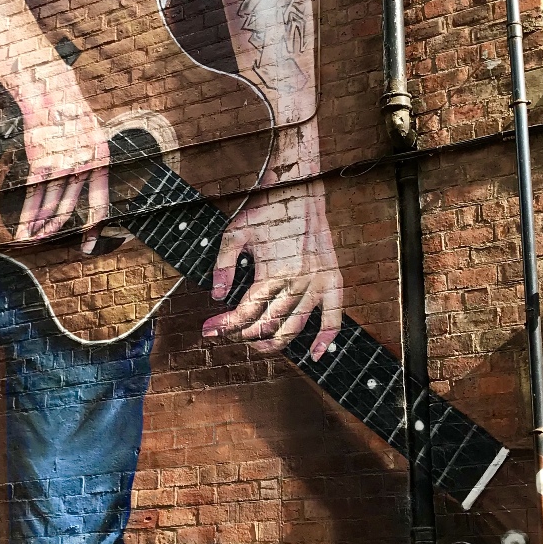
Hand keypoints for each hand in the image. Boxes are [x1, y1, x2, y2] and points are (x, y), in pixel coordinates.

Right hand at [15, 78, 109, 246]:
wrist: (50, 92)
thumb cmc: (70, 114)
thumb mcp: (92, 136)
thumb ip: (90, 163)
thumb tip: (84, 188)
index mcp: (100, 161)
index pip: (100, 205)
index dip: (93, 229)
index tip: (87, 246)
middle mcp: (83, 165)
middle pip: (69, 210)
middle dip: (55, 231)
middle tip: (47, 242)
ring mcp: (61, 164)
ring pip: (49, 206)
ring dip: (39, 226)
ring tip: (32, 238)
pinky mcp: (39, 162)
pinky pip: (32, 196)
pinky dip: (27, 215)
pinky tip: (23, 228)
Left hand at [202, 180, 342, 357]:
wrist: (300, 188)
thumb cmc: (266, 209)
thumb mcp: (235, 232)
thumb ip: (223, 266)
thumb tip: (217, 297)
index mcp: (273, 271)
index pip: (245, 312)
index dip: (224, 325)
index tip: (209, 330)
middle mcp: (298, 281)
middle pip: (268, 324)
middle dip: (244, 335)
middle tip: (230, 334)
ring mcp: (319, 282)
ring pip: (295, 327)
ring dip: (274, 342)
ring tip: (257, 344)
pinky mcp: (334, 280)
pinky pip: (334, 317)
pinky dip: (325, 339)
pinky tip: (313, 355)